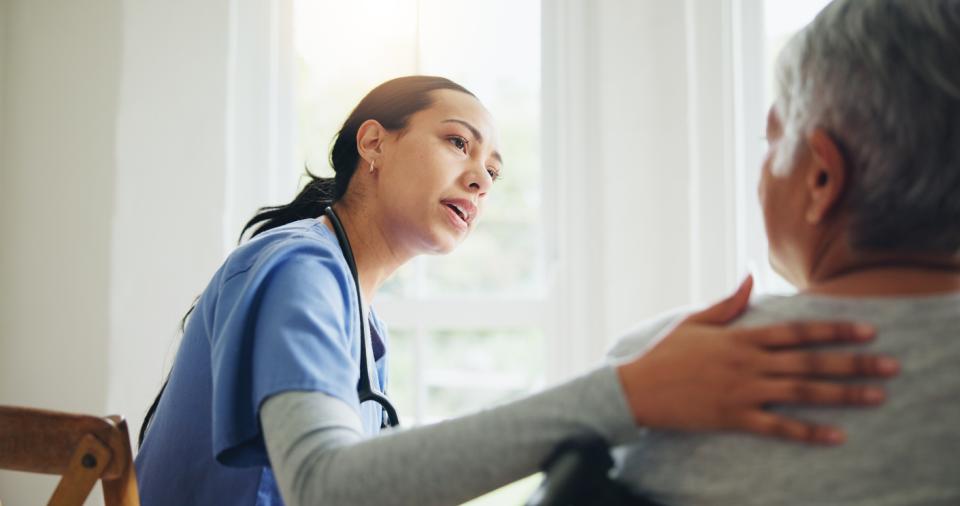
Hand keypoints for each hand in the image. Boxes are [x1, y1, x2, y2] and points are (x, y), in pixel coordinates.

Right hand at [616, 275, 898, 444]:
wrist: (636, 389)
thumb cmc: (663, 353)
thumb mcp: (694, 321)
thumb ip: (728, 303)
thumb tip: (750, 277)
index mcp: (741, 337)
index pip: (798, 332)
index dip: (835, 330)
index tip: (868, 330)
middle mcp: (748, 363)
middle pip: (810, 363)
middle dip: (854, 363)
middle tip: (891, 366)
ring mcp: (742, 391)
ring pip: (802, 393)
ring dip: (842, 395)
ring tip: (876, 396)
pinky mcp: (733, 417)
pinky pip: (778, 427)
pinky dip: (808, 432)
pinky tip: (836, 435)